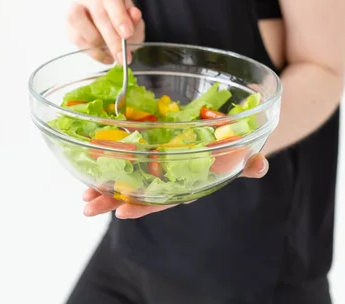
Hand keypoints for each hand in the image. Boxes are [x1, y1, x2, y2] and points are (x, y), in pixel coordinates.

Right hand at [67, 0, 144, 63]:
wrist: (103, 11)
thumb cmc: (119, 13)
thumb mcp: (132, 16)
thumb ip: (134, 18)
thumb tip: (135, 15)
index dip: (119, 16)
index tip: (128, 34)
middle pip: (98, 13)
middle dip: (112, 38)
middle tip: (123, 54)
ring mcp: (76, 7)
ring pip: (79, 21)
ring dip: (97, 42)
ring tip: (112, 54)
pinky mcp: (69, 24)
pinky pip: (76, 38)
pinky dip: (93, 52)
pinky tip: (106, 57)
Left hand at [82, 154, 268, 218]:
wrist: (228, 132)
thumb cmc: (234, 147)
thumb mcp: (242, 155)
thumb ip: (248, 163)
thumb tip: (259, 164)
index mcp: (188, 183)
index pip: (165, 199)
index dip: (145, 206)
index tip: (123, 212)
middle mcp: (169, 178)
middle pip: (139, 193)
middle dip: (114, 201)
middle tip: (89, 207)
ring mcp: (159, 164)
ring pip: (130, 180)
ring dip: (106, 188)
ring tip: (84, 195)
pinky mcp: (151, 147)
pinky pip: (129, 157)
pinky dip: (111, 162)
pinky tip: (92, 166)